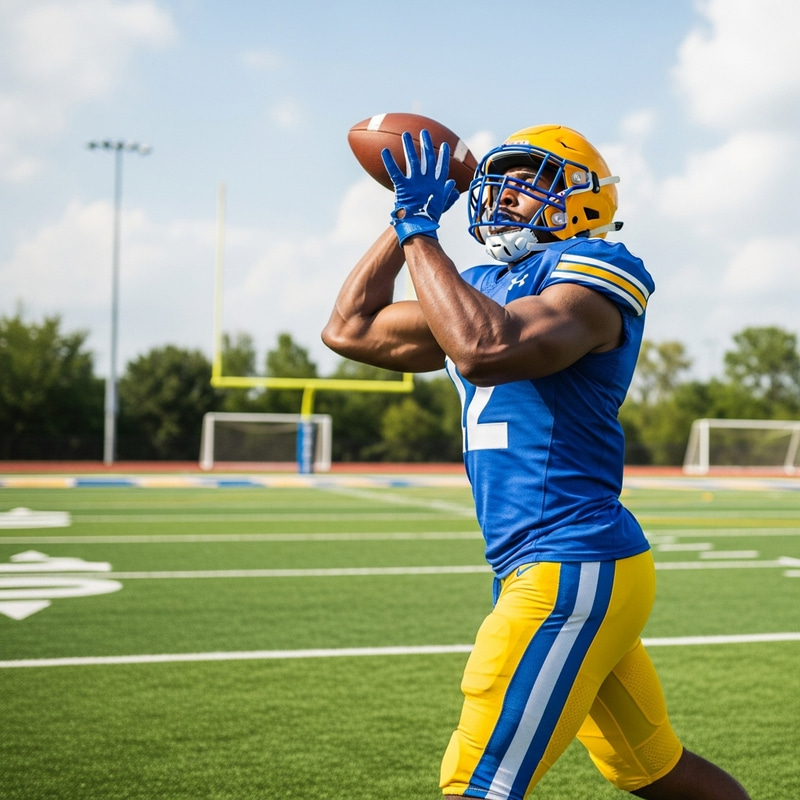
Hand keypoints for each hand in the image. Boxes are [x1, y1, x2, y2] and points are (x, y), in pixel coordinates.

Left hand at [381, 129, 458, 244]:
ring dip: (409, 146)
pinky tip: (384, 150)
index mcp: (437, 185)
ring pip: (412, 160)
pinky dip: (389, 161)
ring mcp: (415, 182)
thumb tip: (454, 185)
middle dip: (427, 143)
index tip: (446, 144)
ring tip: (405, 134)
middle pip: (428, 158)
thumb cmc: (429, 217)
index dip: (444, 156)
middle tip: (424, 131)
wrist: (419, 226)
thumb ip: (447, 193)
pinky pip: (395, 171)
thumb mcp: (441, 204)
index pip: (442, 167)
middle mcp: (427, 180)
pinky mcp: (403, 186)